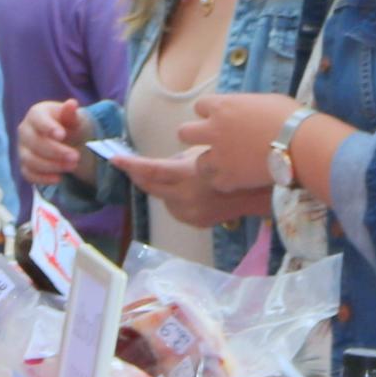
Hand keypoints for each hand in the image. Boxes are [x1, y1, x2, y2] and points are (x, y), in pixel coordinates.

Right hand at [14, 98, 89, 186]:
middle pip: (34, 142)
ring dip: (52, 165)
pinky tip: (59, 178)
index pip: (37, 119)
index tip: (62, 135)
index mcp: (36, 114)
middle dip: (56, 151)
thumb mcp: (74, 118)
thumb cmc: (69, 125)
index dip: (48, 127)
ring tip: (73, 166)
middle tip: (76, 157)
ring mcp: (23, 149)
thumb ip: (71, 113)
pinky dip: (43, 178)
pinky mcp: (25, 166)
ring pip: (31, 160)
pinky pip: (29, 174)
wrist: (67, 140)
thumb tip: (72, 104)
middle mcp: (25, 131)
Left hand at [104, 145, 268, 231]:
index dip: (130, 165)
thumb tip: (163, 164)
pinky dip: (175, 198)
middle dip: (138, 174)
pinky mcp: (195, 222)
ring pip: (162, 198)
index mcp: (187, 176)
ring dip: (161, 186)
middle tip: (128, 164)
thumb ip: (180, 161)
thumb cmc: (235, 163)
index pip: (151, 171)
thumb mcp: (205, 154)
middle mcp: (184, 197)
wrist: (260, 193)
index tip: (115, 159)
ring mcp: (189, 213)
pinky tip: (188, 191)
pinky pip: (176, 208)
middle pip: (150, 186)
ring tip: (175, 175)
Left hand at [179, 92, 310, 198]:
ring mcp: (219, 155)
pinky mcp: (227, 177)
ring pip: (197, 162)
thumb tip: (245, 110)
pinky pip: (215, 182)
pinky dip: (225, 182)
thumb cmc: (290, 117)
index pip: (199, 106)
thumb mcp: (265, 101)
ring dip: (210, 164)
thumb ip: (246, 106)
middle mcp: (214, 129)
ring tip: (225, 166)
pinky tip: (237, 179)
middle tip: (211, 143)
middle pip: (184, 133)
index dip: (209, 113)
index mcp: (223, 106)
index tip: (219, 119)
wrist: (300, 144)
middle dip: (195, 137)